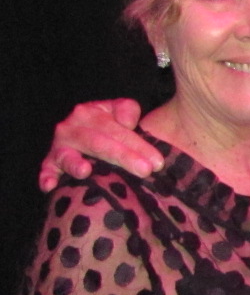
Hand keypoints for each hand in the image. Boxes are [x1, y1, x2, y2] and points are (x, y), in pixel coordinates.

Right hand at [39, 99, 155, 190]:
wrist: (88, 132)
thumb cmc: (110, 127)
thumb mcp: (119, 111)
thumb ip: (127, 109)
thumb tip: (127, 122)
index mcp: (91, 113)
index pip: (117, 129)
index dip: (138, 145)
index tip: (157, 162)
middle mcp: (72, 127)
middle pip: (98, 143)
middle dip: (122, 156)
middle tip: (145, 170)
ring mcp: (60, 146)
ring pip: (69, 156)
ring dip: (76, 164)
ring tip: (86, 171)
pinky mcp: (50, 162)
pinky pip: (46, 169)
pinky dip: (46, 176)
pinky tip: (49, 185)